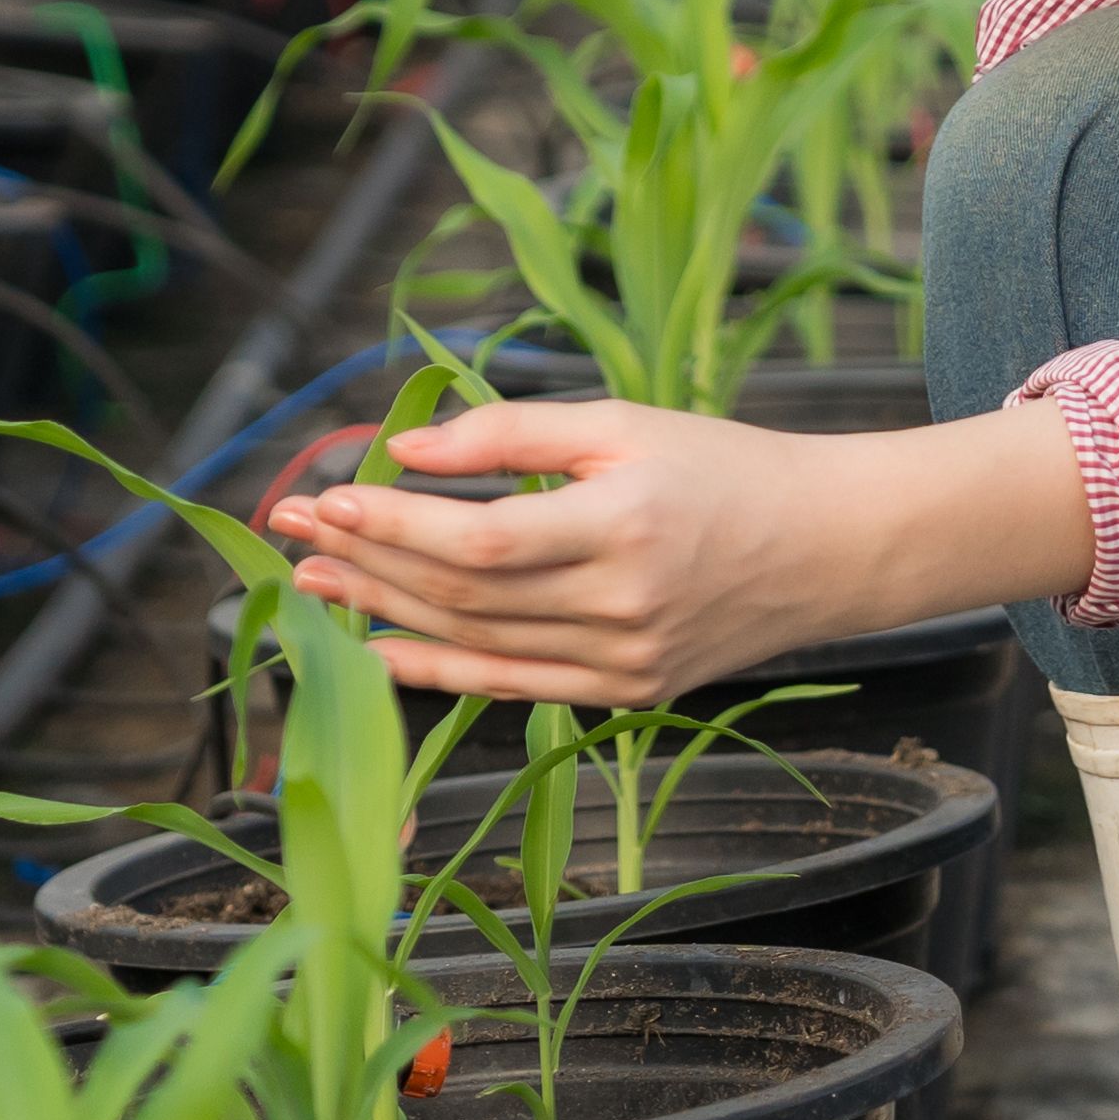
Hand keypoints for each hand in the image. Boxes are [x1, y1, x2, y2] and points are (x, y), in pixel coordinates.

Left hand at [260, 396, 1091, 705]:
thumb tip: (406, 451)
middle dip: (368, 563)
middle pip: (465, 596)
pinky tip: (377, 648)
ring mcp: (626, 663)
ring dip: (384, 614)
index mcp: (626, 527)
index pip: (482, 540)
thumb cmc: (722, 468)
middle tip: (294, 533)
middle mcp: (623, 607)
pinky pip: (513, 688)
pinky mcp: (628, 696)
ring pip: (479, 644)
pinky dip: (439, 671)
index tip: (327, 497)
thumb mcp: (624, 424)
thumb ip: (511, 434)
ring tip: (315, 585)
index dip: (395, 526)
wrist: (825, 549)